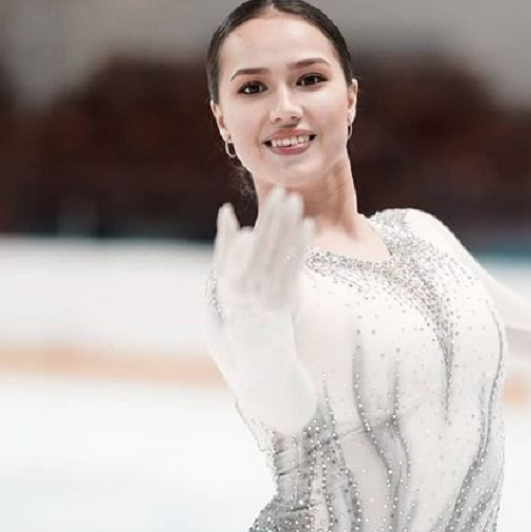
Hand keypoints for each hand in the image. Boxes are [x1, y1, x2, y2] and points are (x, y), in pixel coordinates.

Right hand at [213, 186, 315, 320]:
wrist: (255, 339)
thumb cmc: (238, 299)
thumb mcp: (223, 274)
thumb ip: (225, 242)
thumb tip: (227, 209)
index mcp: (230, 275)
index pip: (247, 241)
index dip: (265, 217)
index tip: (275, 195)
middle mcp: (248, 283)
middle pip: (265, 242)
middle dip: (276, 216)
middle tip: (287, 191)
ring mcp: (268, 291)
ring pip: (280, 251)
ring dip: (289, 225)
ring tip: (296, 202)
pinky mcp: (285, 296)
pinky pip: (294, 266)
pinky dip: (300, 245)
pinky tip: (307, 226)